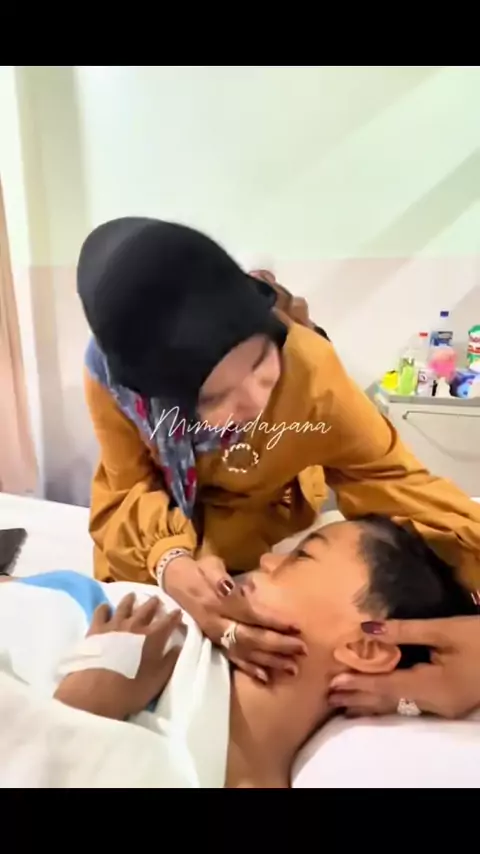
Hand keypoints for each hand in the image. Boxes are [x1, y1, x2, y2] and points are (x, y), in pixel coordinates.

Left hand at [54, 594, 181, 718]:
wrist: (96, 692)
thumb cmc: (131, 690)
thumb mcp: (158, 680)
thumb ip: (169, 661)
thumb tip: (178, 646)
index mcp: (153, 637)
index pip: (168, 621)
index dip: (174, 616)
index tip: (178, 611)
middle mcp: (135, 626)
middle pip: (147, 609)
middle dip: (153, 603)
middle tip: (156, 599)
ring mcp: (114, 625)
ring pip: (124, 606)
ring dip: (130, 600)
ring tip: (132, 596)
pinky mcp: (96, 630)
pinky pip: (101, 612)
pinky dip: (105, 608)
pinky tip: (105, 607)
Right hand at [164, 554, 306, 682]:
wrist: (174, 584)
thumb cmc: (197, 571)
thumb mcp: (206, 565)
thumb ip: (217, 575)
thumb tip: (228, 586)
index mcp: (218, 603)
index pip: (251, 614)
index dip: (273, 621)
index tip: (296, 626)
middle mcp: (218, 624)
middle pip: (251, 638)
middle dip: (278, 646)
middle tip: (302, 650)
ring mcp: (216, 637)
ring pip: (245, 653)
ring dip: (269, 661)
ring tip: (292, 669)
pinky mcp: (215, 644)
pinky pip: (233, 659)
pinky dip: (249, 669)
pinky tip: (266, 677)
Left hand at [328, 616, 479, 718]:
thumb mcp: (445, 629)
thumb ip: (405, 631)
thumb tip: (367, 629)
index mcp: (434, 687)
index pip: (387, 686)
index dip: (359, 684)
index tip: (333, 682)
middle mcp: (436, 703)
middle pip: (390, 701)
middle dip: (359, 697)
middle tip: (329, 694)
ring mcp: (443, 706)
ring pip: (399, 704)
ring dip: (371, 699)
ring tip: (343, 698)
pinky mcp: (447, 701)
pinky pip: (410, 702)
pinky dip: (388, 697)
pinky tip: (373, 696)